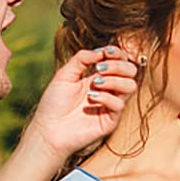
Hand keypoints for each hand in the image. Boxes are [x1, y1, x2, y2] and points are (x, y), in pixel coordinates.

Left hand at [23, 48, 138, 163]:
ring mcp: (111, 104)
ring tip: (95, 83)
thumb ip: (81, 59)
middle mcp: (108, 89)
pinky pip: (119, 104)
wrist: (48, 129)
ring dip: (115, 80)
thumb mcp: (64, 74)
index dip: (118, 54)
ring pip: (131, 86)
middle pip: (130, 71)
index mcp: (98, 77)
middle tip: (99, 69)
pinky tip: (91, 98)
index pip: (119, 62)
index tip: (108, 52)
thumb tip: (100, 51)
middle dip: (118, 65)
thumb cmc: (54, 104)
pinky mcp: (111, 119)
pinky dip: (106, 97)